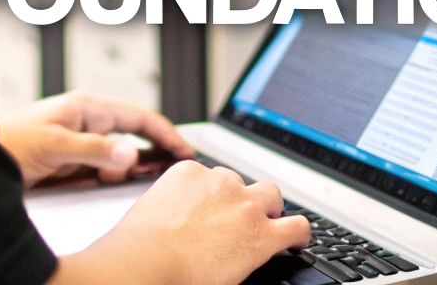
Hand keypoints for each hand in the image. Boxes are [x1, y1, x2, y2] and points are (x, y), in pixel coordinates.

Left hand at [0, 91, 195, 188]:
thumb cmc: (9, 141)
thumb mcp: (55, 145)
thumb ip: (95, 150)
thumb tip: (131, 154)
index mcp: (88, 107)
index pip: (140, 117)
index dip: (166, 134)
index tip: (185, 151)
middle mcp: (87, 120)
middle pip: (134, 135)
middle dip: (149, 153)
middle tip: (166, 171)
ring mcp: (80, 140)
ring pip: (119, 154)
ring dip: (125, 166)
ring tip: (124, 176)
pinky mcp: (72, 160)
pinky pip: (102, 166)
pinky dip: (111, 174)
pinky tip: (110, 180)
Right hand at [51, 161, 311, 284]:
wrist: (147, 264)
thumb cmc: (137, 248)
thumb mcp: (149, 212)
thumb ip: (166, 209)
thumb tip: (168, 226)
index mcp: (188, 173)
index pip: (210, 178)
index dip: (213, 198)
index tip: (211, 212)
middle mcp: (220, 182)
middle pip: (242, 183)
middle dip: (242, 198)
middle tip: (237, 221)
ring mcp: (244, 205)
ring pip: (272, 196)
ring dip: (270, 211)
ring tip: (269, 227)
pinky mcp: (262, 234)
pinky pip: (296, 227)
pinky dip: (299, 234)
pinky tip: (298, 242)